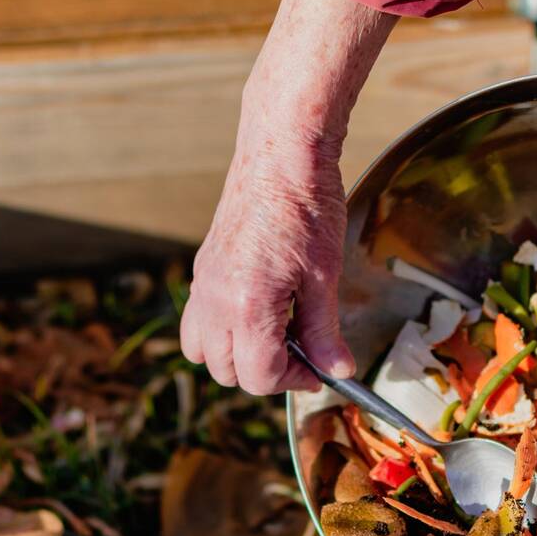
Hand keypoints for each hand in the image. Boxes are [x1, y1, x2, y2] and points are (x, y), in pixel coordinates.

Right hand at [182, 127, 351, 394]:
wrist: (281, 155)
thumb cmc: (307, 208)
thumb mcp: (324, 277)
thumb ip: (325, 331)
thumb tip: (338, 370)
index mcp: (246, 305)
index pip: (260, 376)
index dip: (295, 380)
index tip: (320, 369)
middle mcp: (214, 301)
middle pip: (228, 372)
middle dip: (267, 373)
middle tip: (304, 354)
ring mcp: (203, 285)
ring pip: (202, 352)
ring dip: (237, 357)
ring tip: (275, 336)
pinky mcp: (203, 270)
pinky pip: (197, 322)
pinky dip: (222, 332)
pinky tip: (257, 312)